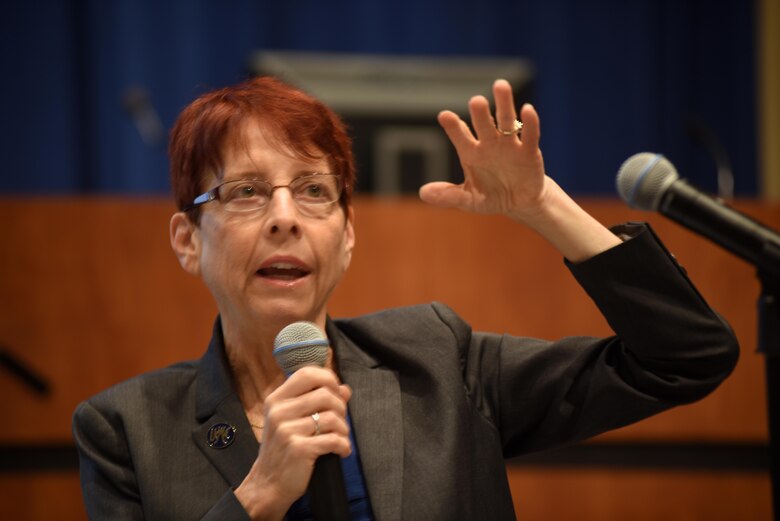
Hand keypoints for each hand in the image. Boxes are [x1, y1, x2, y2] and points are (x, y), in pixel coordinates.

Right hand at [235, 366, 351, 519]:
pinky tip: (341, 451)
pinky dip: (343, 445)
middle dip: (341, 408)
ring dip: (344, 429)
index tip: (336, 392)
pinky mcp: (298, 449)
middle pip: (325, 394)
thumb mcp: (293, 421)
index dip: (328, 378)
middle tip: (340, 422)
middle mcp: (279, 411)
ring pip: (332, 417)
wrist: (267, 485)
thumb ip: (318, 401)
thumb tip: (345, 389)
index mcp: (276, 399)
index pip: (307, 373)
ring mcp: (287, 430)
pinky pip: (333, 439)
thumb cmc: (283, 450)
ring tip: (340, 438)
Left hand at [421, 78, 621, 261]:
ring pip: (506, 121)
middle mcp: (489, 144)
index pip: (460, 136)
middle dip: (480, 113)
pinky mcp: (529, 152)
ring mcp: (509, 145)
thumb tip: (423, 193)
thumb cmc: (490, 197)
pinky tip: (527, 109)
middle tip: (476, 101)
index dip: (453, 126)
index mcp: (471, 153)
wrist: (519, 203)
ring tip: (501, 86)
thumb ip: (448, 196)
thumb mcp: (468, 200)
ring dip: (504, 104)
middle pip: (484, 123)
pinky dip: (530, 123)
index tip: (444, 116)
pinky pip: (530, 135)